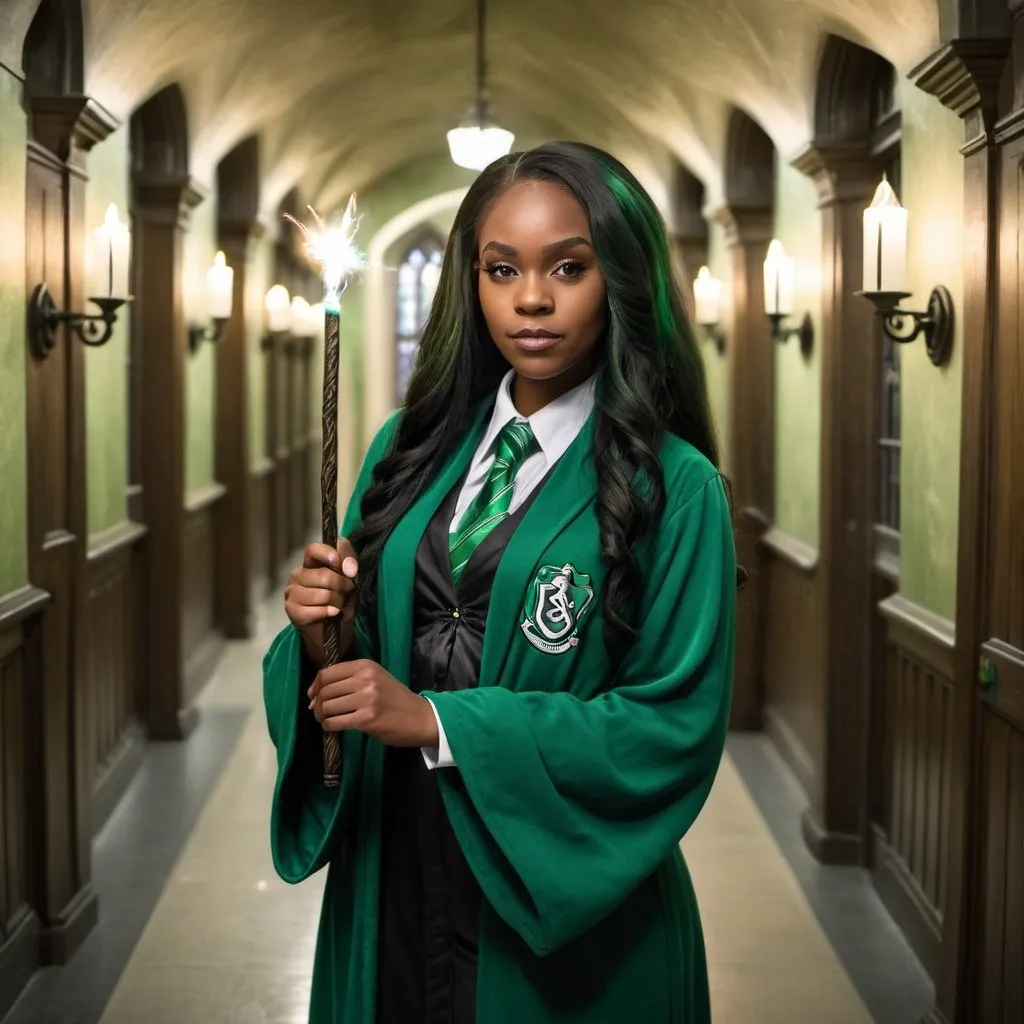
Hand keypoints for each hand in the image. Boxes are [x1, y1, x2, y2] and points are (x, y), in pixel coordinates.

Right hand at [284, 538, 358, 665]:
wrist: (336, 630)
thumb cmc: (342, 599)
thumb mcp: (351, 577)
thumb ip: (350, 563)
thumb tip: (349, 568)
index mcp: (311, 563)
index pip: (313, 549)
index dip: (329, 555)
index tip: (345, 568)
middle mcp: (298, 574)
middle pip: (324, 576)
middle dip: (343, 587)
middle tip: (346, 594)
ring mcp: (292, 592)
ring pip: (323, 594)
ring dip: (338, 602)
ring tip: (339, 606)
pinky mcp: (292, 610)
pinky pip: (316, 610)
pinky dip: (329, 613)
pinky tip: (332, 614)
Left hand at [308, 660, 439, 748]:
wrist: (419, 717)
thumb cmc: (395, 698)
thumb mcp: (376, 678)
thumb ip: (351, 679)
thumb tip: (316, 693)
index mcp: (365, 666)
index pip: (328, 672)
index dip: (315, 685)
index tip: (313, 695)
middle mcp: (365, 679)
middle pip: (325, 690)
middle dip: (317, 703)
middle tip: (318, 712)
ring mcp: (366, 699)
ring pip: (327, 706)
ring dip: (321, 716)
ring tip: (326, 719)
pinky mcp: (366, 719)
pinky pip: (335, 722)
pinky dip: (329, 726)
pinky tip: (332, 727)